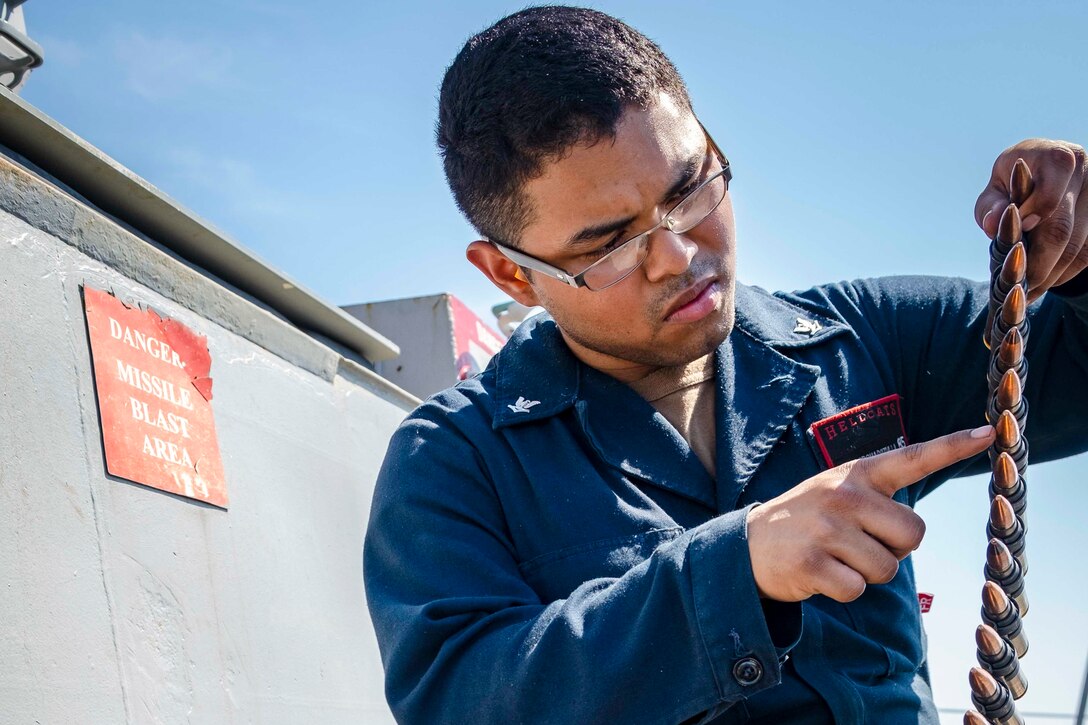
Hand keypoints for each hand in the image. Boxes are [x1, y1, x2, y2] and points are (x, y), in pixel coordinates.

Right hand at [746, 426, 993, 602]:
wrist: (747, 544)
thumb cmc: (807, 520)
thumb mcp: (836, 491)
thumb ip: (875, 496)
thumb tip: (913, 529)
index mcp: (856, 474)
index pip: (913, 457)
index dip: (953, 447)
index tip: (988, 434)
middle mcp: (844, 495)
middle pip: (913, 533)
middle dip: (895, 549)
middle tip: (859, 544)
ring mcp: (827, 528)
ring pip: (887, 568)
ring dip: (867, 573)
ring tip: (836, 557)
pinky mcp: (813, 563)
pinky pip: (859, 589)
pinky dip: (844, 590)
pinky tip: (821, 573)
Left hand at [975, 139, 1087, 300]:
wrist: (1043, 177)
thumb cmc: (1012, 187)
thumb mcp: (995, 192)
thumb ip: (991, 206)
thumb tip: (993, 222)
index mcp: (1053, 158)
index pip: (1047, 198)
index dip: (1030, 225)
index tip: (1015, 243)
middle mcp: (1084, 169)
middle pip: (1062, 229)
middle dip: (1038, 263)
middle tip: (1019, 285)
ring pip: (1079, 247)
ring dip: (1053, 274)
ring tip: (1030, 289)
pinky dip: (1067, 272)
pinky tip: (1049, 280)